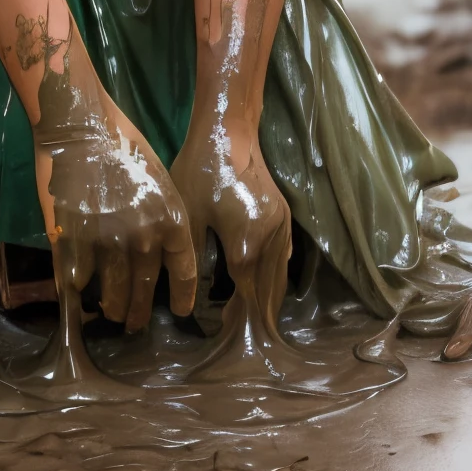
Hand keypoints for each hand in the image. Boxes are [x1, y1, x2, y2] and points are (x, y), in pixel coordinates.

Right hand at [32, 46, 197, 330]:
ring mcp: (108, 243)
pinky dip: (75, 290)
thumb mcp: (159, 178)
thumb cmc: (123, 142)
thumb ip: (161, 216)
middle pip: (145, 287)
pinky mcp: (75, 241)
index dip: (183, 296)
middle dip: (139, 309)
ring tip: (108, 312)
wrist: (82, 126)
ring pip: (112, 289)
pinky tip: (75, 297)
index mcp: (171, 219)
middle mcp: (144, 238)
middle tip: (133, 321)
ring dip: (111, 305)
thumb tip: (157, 246)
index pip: (184, 271)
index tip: (179, 312)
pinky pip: (76, 278)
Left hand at [169, 113, 291, 326]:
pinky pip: (284, 257)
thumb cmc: (200, 171)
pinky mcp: (284, 215)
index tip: (229, 339)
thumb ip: (191, 262)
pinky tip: (265, 286)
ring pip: (281, 275)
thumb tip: (186, 303)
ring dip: (270, 298)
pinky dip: (276, 276)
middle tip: (247, 339)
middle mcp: (272, 240)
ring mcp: (283, 227)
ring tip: (257, 322)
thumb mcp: (188, 218)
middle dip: (258, 316)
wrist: (228, 131)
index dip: (237, 318)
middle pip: (269, 291)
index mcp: (246, 245)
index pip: (245, 295)